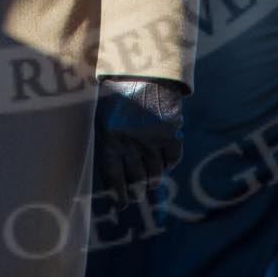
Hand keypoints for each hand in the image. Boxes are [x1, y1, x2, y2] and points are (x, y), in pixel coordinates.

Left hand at [94, 77, 184, 197]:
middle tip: (137, 197)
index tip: (121, 206)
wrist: (142, 70)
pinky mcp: (170, 134)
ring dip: (152, 181)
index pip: (113, 178)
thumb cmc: (117, 96)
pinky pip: (172, 159)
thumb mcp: (104, 118)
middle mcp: (131, 145)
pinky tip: (165, 161)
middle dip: (136, 193)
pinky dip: (169, 163)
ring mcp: (152, 141)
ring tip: (150, 182)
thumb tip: (116, 175)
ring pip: (155, 174)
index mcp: (109, 140)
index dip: (118, 196)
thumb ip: (110, 144)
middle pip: (136, 181)